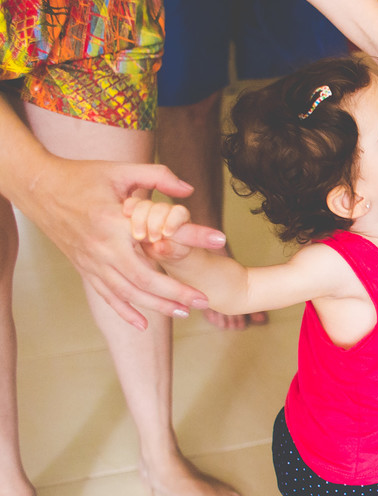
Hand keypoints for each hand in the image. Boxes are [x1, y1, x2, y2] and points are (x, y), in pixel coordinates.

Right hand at [16, 157, 225, 328]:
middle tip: (204, 301)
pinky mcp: (84, 268)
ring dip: (157, 306)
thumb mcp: (120, 170)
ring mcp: (92, 262)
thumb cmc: (82, 176)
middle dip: (176, 293)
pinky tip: (143, 324)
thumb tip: (188, 190)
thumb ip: (157, 176)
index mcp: (115, 222)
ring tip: (185, 312)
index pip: (161, 235)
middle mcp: (103, 248)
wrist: (38, 188)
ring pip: (128, 293)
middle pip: (145, 279)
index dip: (192, 237)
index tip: (220, 240)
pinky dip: (124, 311)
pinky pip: (106, 295)